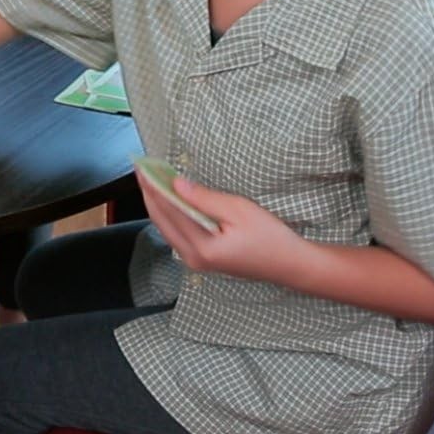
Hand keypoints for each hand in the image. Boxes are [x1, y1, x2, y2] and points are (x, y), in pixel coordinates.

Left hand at [138, 172, 307, 284]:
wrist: (291, 265)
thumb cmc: (271, 237)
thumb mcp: (239, 210)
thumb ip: (204, 198)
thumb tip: (176, 184)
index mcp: (202, 248)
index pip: (169, 211)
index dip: (153, 187)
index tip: (143, 167)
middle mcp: (192, 258)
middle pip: (160, 221)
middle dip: (150, 194)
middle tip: (142, 170)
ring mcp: (195, 262)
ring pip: (166, 228)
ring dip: (158, 204)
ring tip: (151, 180)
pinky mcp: (200, 260)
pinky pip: (176, 234)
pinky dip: (170, 215)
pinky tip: (168, 199)